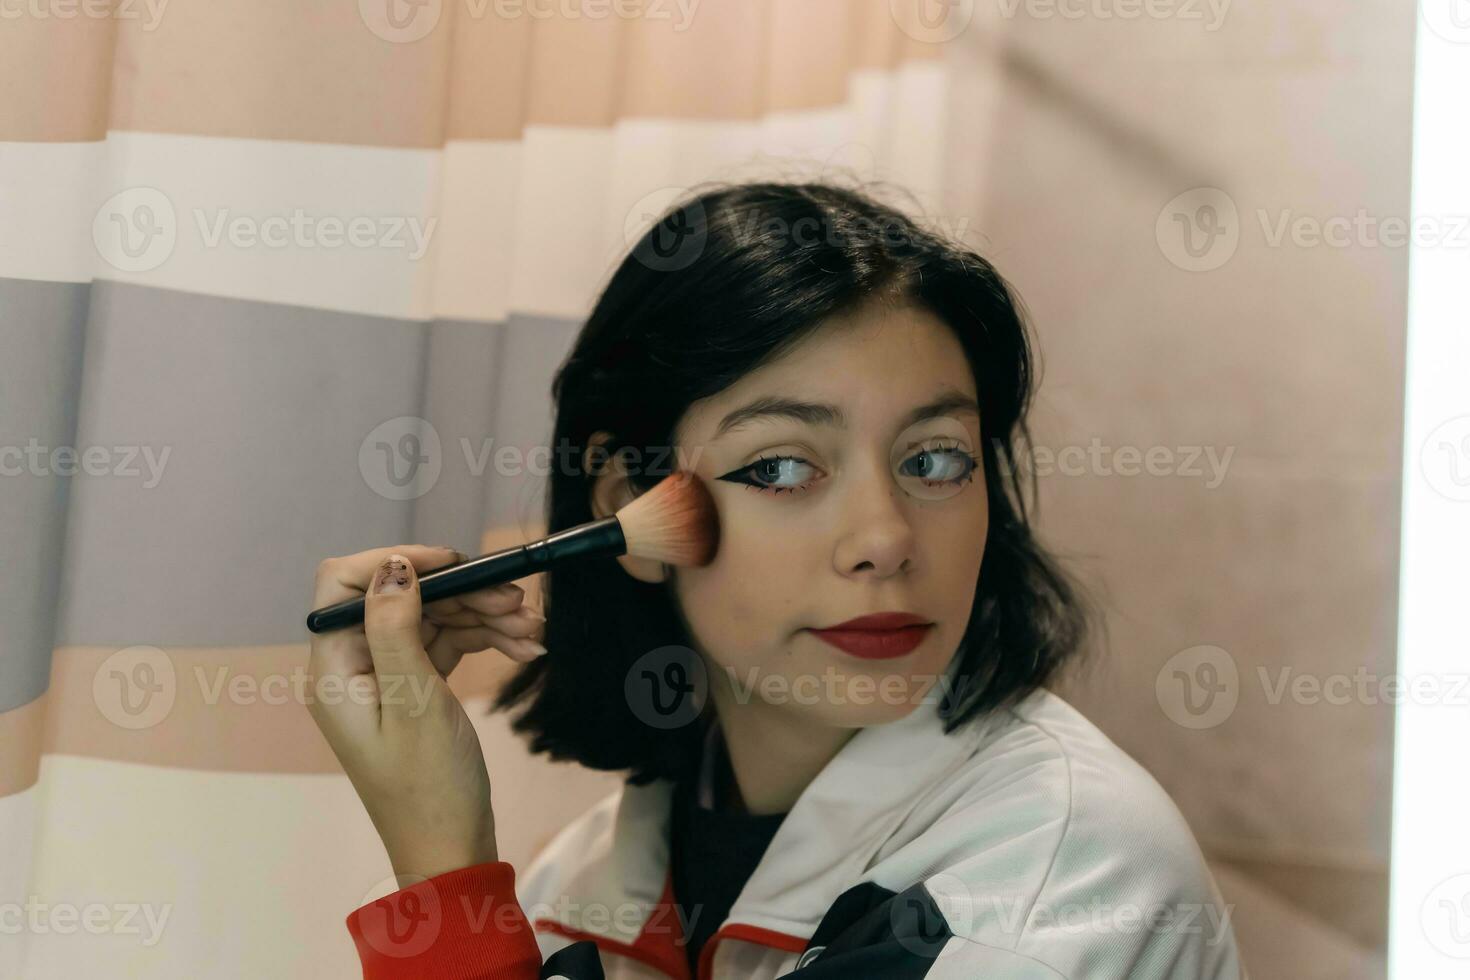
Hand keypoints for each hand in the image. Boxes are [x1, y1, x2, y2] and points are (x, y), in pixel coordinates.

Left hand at [305, 545, 546, 884]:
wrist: (451, 850)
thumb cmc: (430, 787)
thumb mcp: (415, 701)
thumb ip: (397, 628)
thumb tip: (392, 568)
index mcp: (334, 670)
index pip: (344, 584)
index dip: (394, 561)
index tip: (453, 563)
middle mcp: (353, 668)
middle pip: (400, 598)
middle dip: (460, 592)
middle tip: (517, 600)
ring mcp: (385, 679)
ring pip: (431, 619)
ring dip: (483, 615)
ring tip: (532, 629)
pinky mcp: (414, 690)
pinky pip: (446, 645)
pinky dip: (483, 640)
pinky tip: (524, 649)